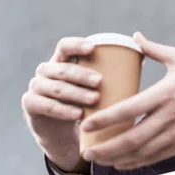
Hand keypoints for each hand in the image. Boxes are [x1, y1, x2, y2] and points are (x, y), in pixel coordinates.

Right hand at [21, 37, 102, 170]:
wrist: (60, 129)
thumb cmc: (82, 100)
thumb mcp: (93, 85)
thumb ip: (112, 72)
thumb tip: (143, 60)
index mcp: (61, 59)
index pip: (65, 46)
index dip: (76, 45)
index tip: (93, 48)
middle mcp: (46, 70)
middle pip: (63, 69)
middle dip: (82, 74)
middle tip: (100, 82)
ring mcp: (36, 86)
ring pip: (56, 88)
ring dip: (76, 94)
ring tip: (94, 100)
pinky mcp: (30, 104)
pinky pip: (46, 105)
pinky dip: (63, 110)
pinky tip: (78, 114)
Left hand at [80, 32, 174, 169]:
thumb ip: (154, 49)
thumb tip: (135, 36)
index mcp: (165, 93)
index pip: (129, 109)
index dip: (106, 119)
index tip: (87, 123)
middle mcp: (169, 116)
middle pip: (132, 138)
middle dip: (107, 148)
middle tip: (88, 151)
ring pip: (143, 152)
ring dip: (119, 158)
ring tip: (101, 160)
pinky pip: (157, 157)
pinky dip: (138, 162)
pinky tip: (125, 163)